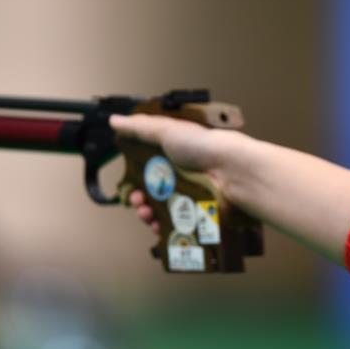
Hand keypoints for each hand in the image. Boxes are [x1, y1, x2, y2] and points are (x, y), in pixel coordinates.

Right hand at [109, 113, 245, 233]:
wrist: (233, 171)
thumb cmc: (206, 146)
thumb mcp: (168, 130)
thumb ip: (140, 128)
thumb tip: (116, 120)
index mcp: (176, 155)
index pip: (149, 169)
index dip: (135, 178)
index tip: (128, 184)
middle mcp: (184, 175)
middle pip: (153, 192)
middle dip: (139, 199)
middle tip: (137, 201)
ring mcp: (192, 196)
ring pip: (163, 210)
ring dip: (148, 214)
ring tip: (147, 214)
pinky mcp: (199, 214)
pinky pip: (177, 225)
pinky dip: (164, 228)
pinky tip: (158, 226)